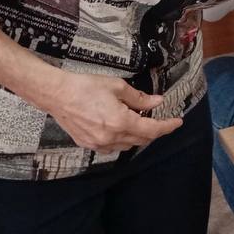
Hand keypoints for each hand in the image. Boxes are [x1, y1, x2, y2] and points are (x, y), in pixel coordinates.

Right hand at [38, 72, 181, 153]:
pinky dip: (122, 140)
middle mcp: (110, 137)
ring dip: (138, 136)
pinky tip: (122, 129)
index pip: (152, 130)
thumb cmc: (86, 86)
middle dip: (154, 131)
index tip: (177, 122)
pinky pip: (112, 147)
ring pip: (127, 145)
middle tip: (160, 119)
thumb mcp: (118, 87)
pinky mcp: (88, 144)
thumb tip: (157, 102)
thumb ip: (140, 98)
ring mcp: (98, 144)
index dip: (167, 126)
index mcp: (120, 122)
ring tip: (140, 121)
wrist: (56, 94)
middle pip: (141, 139)